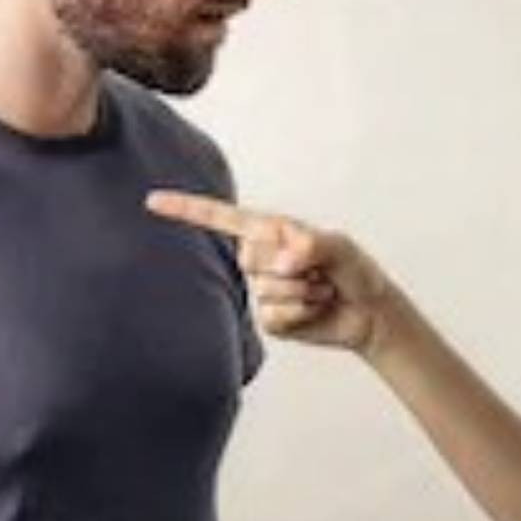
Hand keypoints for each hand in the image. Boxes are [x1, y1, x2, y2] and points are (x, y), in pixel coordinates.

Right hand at [145, 189, 393, 354]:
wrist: (368, 312)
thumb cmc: (355, 271)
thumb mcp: (340, 247)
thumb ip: (312, 245)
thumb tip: (283, 261)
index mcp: (271, 231)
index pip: (221, 218)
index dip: (186, 210)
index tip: (151, 201)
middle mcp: (261, 258)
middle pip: (249, 258)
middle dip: (290, 266)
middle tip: (318, 270)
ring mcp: (263, 290)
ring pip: (265, 290)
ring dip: (302, 292)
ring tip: (321, 289)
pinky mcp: (271, 319)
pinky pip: (273, 316)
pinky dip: (300, 313)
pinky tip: (315, 309)